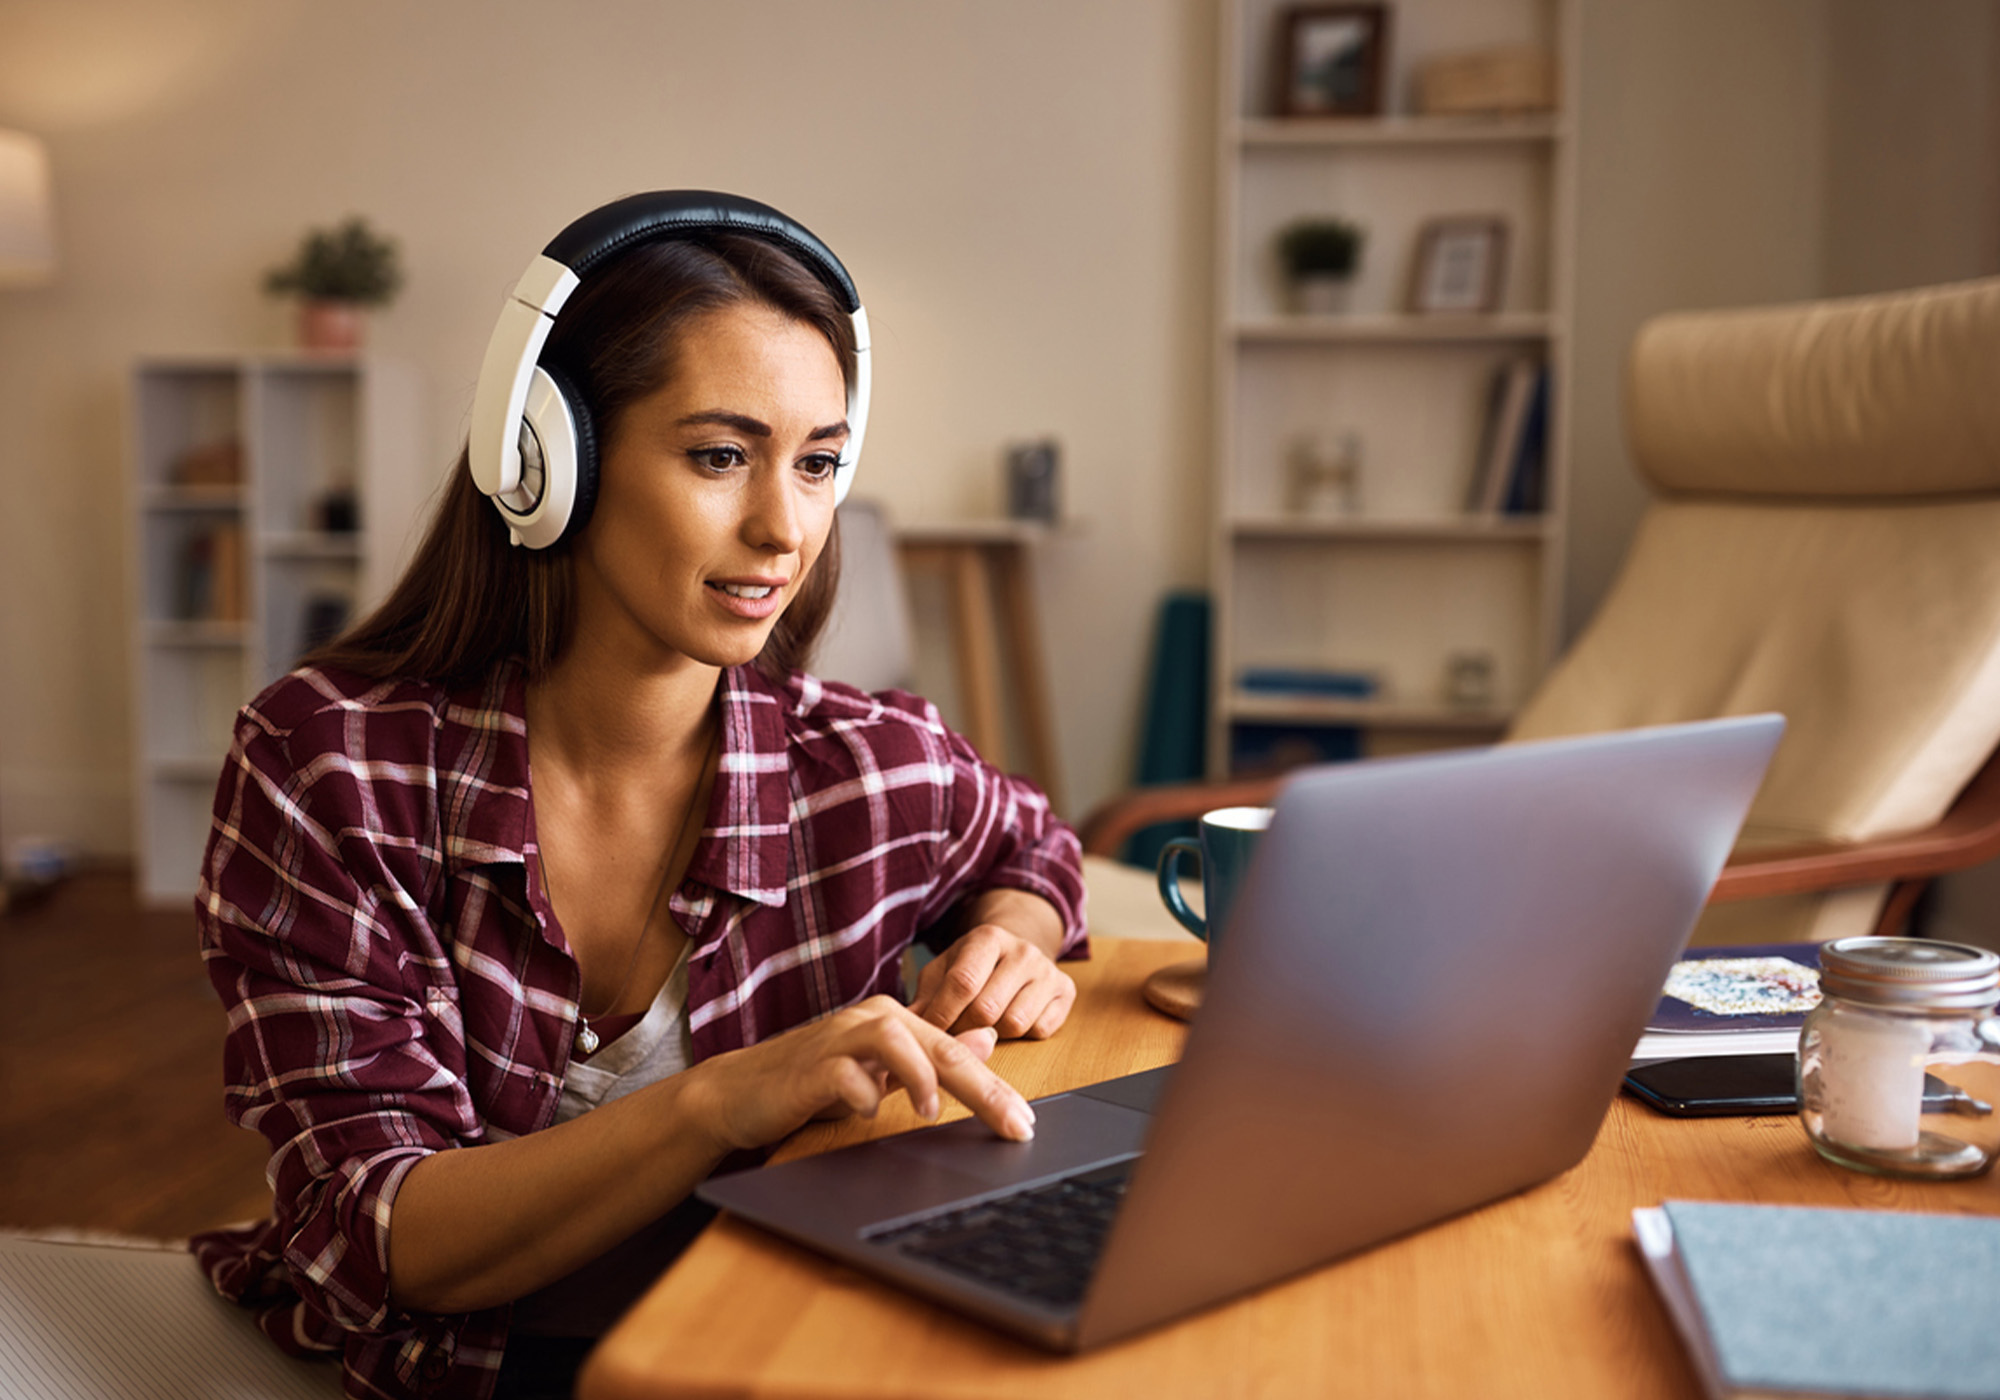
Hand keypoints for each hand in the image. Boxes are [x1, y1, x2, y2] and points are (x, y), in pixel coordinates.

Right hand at [684, 995, 1035, 1152]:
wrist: (740, 1093)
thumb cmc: (812, 1083)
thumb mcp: (880, 1071)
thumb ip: (930, 1056)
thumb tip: (988, 1039)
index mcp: (895, 1020)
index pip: (958, 1053)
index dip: (996, 1088)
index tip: (1025, 1123)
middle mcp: (873, 1020)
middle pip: (942, 1048)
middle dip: (984, 1090)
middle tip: (1014, 1125)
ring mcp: (840, 1038)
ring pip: (898, 1042)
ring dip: (921, 1078)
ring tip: (930, 1113)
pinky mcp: (810, 1066)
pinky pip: (845, 1072)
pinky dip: (862, 1091)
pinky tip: (868, 1110)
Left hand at [910, 923, 1076, 1040]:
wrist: (1017, 954)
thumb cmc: (973, 968)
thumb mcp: (944, 972)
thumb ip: (925, 998)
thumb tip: (906, 1026)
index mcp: (988, 938)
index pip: (963, 983)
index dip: (942, 1015)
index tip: (928, 1034)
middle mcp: (1023, 950)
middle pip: (987, 1009)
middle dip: (964, 1030)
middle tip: (954, 1035)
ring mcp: (1048, 970)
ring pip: (1014, 1023)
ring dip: (994, 1035)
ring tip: (983, 1027)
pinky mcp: (1066, 992)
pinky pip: (1041, 1030)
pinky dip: (1023, 1036)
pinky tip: (1012, 1024)